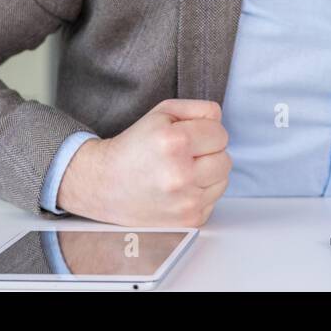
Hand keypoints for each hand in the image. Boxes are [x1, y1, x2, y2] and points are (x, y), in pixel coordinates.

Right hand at [56, 99, 230, 226]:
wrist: (105, 184)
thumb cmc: (134, 147)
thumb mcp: (162, 113)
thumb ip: (198, 109)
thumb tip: (220, 120)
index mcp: (174, 142)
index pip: (220, 134)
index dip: (206, 132)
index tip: (188, 136)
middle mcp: (181, 175)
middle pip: (225, 159)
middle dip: (209, 154)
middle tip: (184, 155)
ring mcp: (185, 202)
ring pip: (222, 181)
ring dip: (207, 174)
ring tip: (180, 171)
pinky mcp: (188, 221)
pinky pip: (213, 201)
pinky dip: (200, 193)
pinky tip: (179, 189)